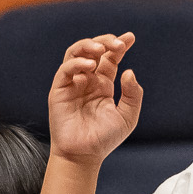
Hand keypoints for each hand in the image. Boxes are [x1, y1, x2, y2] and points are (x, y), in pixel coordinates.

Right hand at [46, 33, 141, 164]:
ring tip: (101, 49)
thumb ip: (133, 94)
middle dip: (105, 41)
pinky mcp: (59, 90)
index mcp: (103, 84)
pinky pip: (65, 70)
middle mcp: (87, 80)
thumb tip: (129, 71)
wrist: (84, 155)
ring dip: (88, 46)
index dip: (118, 46)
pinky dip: (76, 63)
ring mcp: (72, 84)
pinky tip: (89, 66)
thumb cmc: (104, 139)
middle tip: (117, 43)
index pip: (110, 58)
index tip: (130, 38)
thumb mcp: (127, 116)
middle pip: (93, 50)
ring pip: (75, 53)